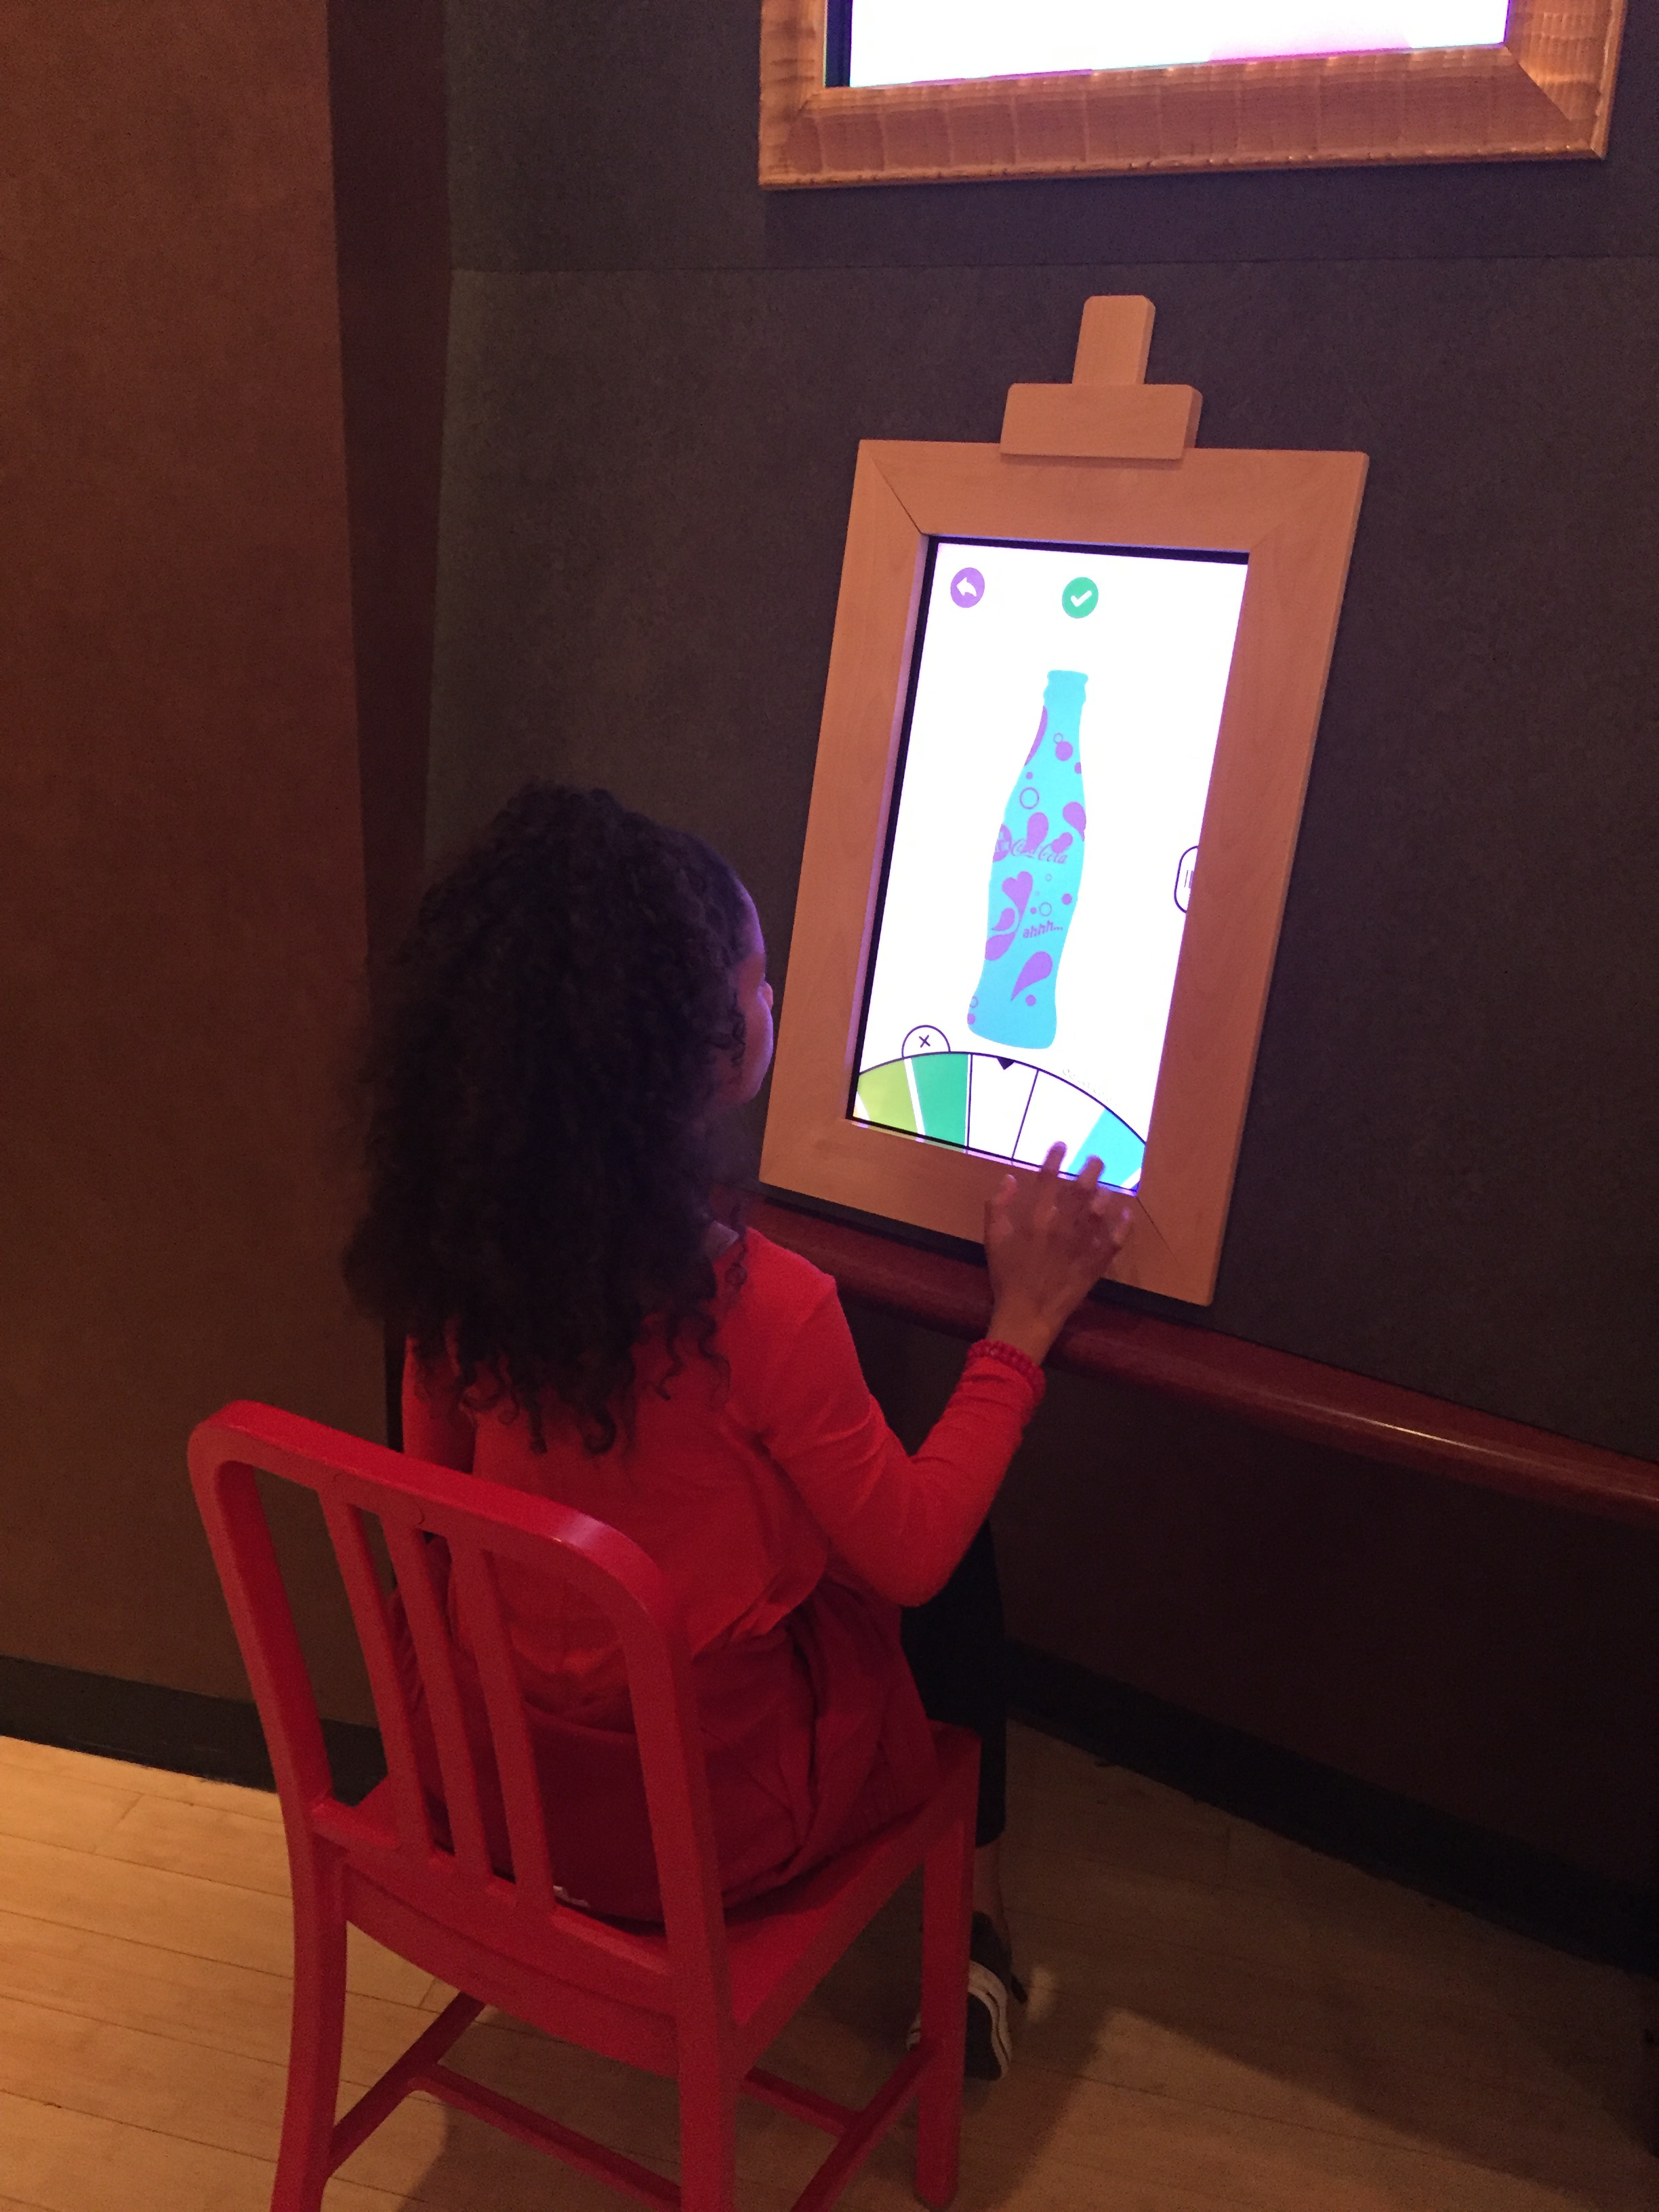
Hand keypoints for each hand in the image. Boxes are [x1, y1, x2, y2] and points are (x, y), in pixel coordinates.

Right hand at [982, 1145, 1132, 1366]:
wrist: (1027, 1314)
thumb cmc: (1007, 1277)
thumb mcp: (993, 1240)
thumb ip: (997, 1207)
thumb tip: (1008, 1179)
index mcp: (1036, 1219)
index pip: (1048, 1179)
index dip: (1055, 1158)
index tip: (1062, 1145)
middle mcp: (1062, 1227)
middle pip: (1081, 1189)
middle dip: (1091, 1169)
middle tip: (1096, 1160)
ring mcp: (1081, 1245)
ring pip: (1099, 1210)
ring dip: (1105, 1193)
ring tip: (1107, 1186)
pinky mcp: (1095, 1263)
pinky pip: (1115, 1240)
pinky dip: (1123, 1225)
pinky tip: (1126, 1213)